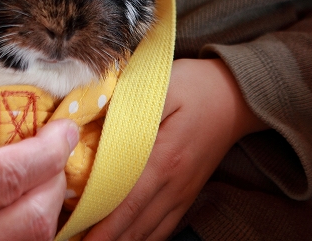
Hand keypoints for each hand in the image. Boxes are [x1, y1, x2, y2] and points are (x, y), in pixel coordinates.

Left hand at [85, 58, 266, 240]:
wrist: (236, 95)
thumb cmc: (197, 85)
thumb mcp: (164, 86)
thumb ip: (131, 107)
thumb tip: (96, 121)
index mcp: (165, 159)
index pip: (126, 203)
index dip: (100, 225)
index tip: (75, 232)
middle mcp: (174, 185)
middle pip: (134, 226)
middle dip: (103, 239)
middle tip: (74, 239)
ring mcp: (183, 193)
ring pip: (148, 233)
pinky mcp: (187, 194)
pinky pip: (163, 228)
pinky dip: (141, 239)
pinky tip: (123, 239)